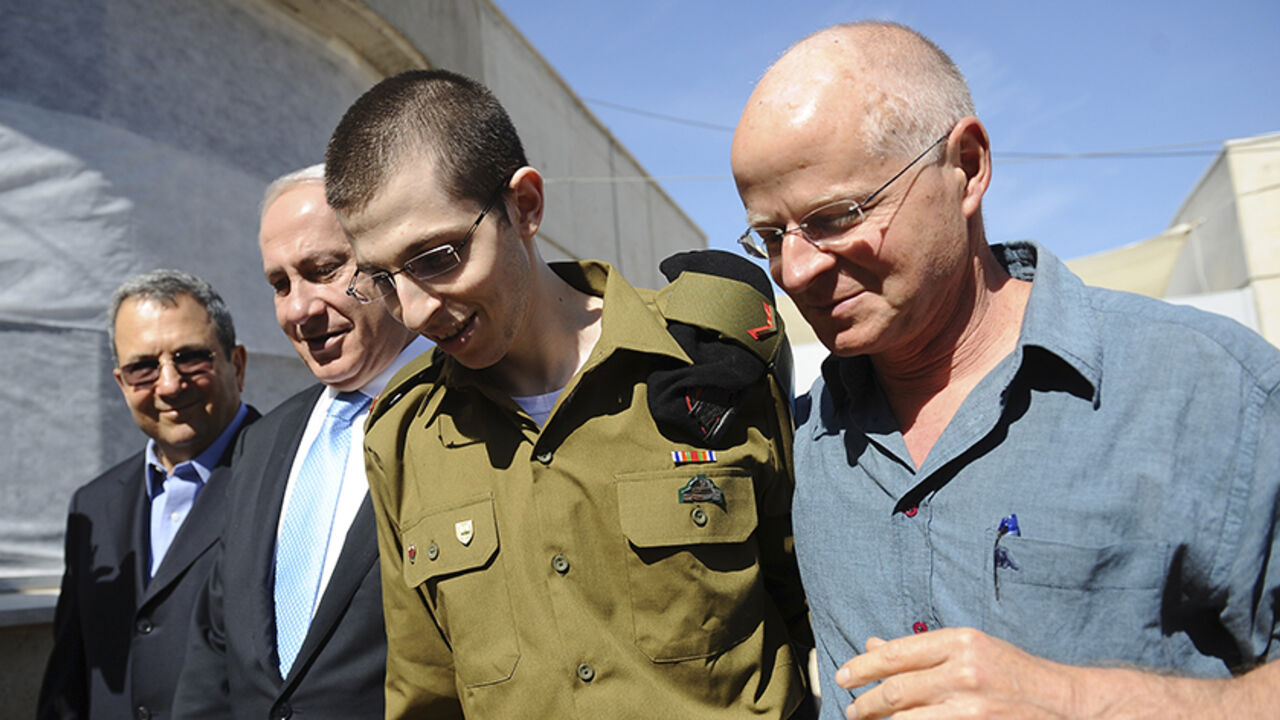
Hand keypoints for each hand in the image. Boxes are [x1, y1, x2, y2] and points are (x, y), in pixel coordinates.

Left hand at [836, 628, 1079, 719]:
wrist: (1065, 706)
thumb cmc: (1016, 675)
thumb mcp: (971, 650)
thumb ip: (922, 651)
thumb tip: (873, 646)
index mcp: (962, 643)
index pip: (897, 653)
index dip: (863, 667)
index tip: (844, 676)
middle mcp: (965, 672)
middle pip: (896, 690)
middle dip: (866, 702)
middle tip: (852, 708)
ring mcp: (971, 707)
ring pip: (906, 718)